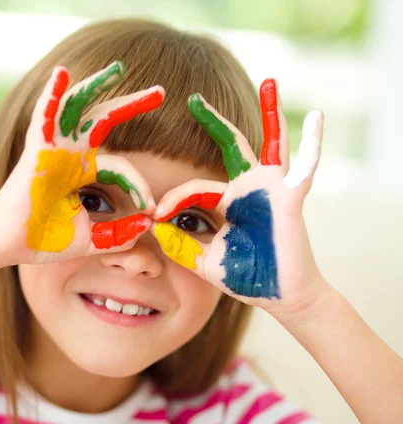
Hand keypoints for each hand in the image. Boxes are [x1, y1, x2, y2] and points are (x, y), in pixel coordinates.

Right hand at [0, 62, 164, 265]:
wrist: (11, 247)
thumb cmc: (45, 241)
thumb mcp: (92, 238)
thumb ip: (119, 233)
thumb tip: (148, 224)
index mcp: (84, 172)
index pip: (121, 167)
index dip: (138, 185)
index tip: (151, 208)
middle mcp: (72, 154)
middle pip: (105, 120)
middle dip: (132, 104)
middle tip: (160, 92)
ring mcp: (55, 149)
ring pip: (78, 108)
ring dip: (97, 86)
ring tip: (118, 69)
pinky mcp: (38, 151)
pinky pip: (44, 117)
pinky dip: (52, 95)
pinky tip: (61, 74)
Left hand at [152, 79, 326, 314]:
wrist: (278, 294)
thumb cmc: (245, 276)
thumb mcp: (204, 260)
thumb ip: (180, 246)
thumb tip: (152, 226)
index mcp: (224, 200)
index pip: (192, 188)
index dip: (171, 200)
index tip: (153, 215)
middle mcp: (246, 187)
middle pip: (228, 146)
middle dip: (212, 121)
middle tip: (192, 98)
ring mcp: (269, 188)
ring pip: (267, 143)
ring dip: (270, 112)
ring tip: (269, 82)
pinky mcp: (288, 196)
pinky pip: (303, 166)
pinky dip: (312, 143)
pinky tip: (318, 117)